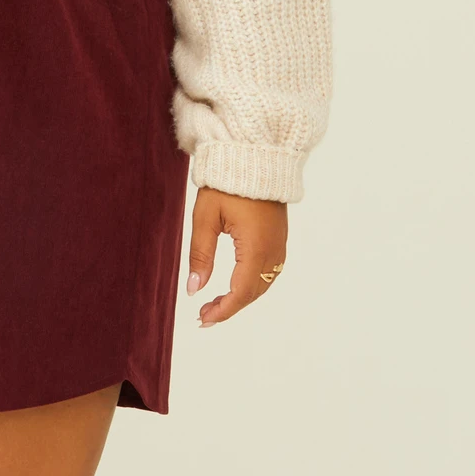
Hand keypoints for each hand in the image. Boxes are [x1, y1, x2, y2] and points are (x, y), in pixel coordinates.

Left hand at [186, 187, 287, 327]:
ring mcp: (280, 245)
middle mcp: (273, 250)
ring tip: (215, 303)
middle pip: (254, 293)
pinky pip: (270, 272)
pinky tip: (234, 285)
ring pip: (263, 284)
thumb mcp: (205, 218)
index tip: (203, 318)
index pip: (241, 292)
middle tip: (204, 314)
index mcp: (255, 247)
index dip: (223, 310)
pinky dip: (252, 285)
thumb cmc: (226, 184)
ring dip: (241, 298)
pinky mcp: (280, 239)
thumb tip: (194, 289)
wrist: (254, 156)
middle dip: (230, 307)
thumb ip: (200, 255)